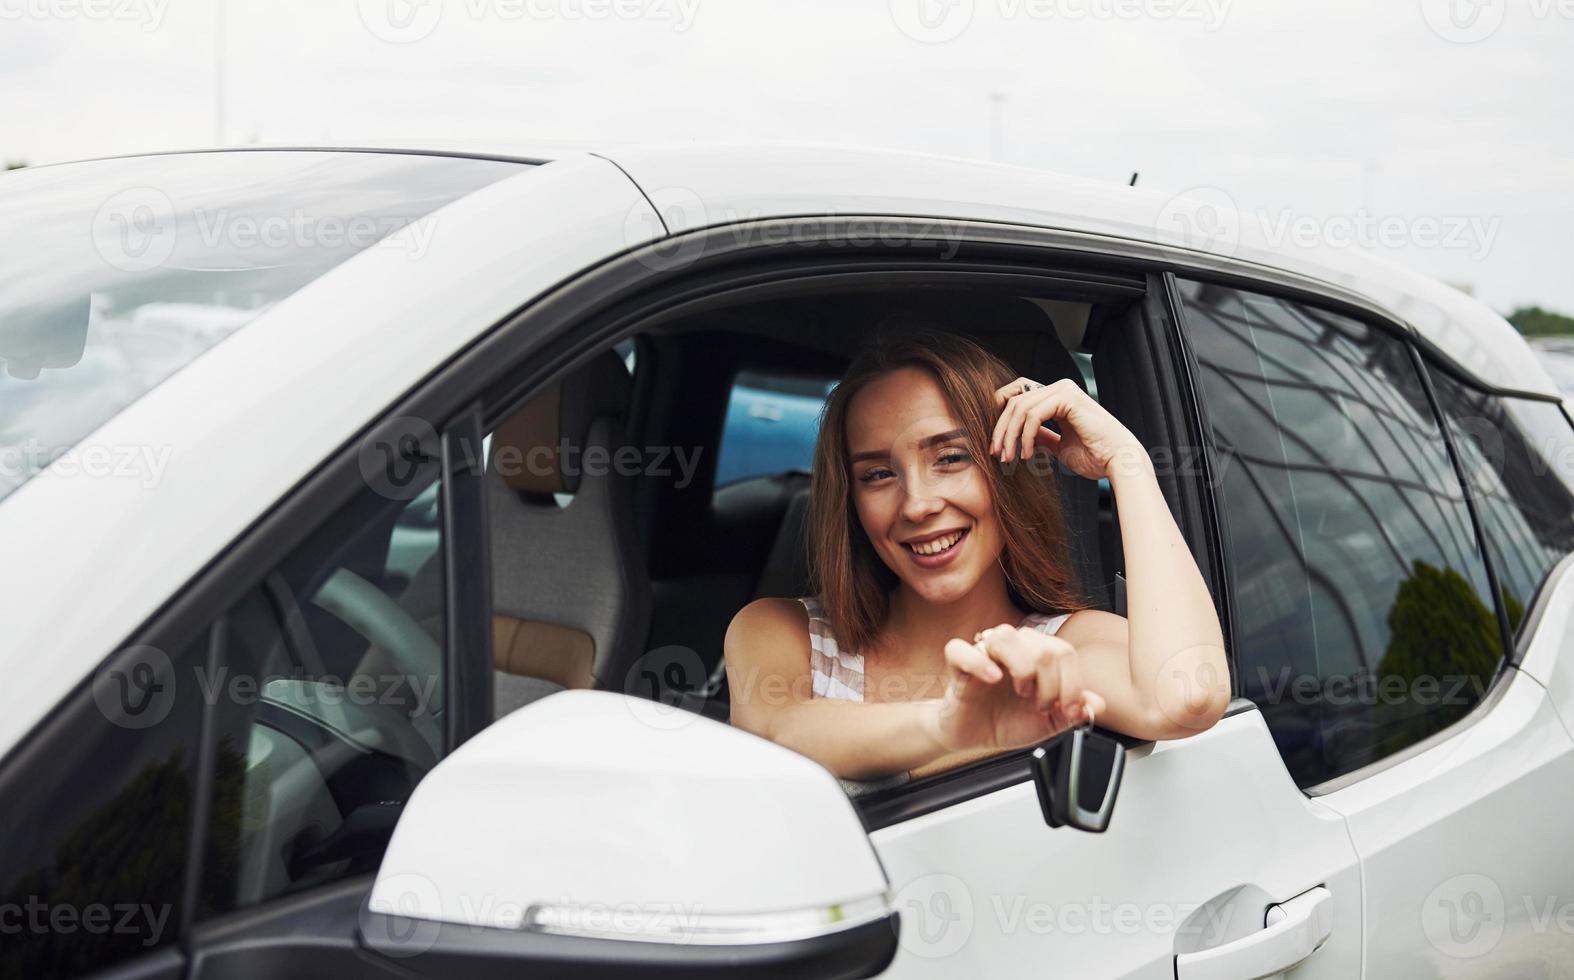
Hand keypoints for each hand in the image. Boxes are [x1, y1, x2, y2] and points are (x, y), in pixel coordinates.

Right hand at [933, 624, 1107, 753]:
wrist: (974, 737)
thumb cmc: (1008, 721)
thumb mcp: (1048, 723)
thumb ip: (1073, 712)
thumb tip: (1095, 703)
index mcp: (1036, 655)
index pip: (1064, 652)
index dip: (1072, 683)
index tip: (1068, 710)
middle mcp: (1013, 648)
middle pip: (1042, 646)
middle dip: (1050, 684)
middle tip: (1042, 707)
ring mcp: (984, 653)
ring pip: (1006, 637)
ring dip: (1022, 669)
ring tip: (1022, 692)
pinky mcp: (958, 665)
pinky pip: (960, 649)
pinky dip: (978, 662)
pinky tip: (992, 679)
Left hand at [990, 377, 1144, 480]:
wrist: (1119, 462)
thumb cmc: (1095, 457)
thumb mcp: (1059, 446)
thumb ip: (1041, 436)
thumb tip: (1020, 436)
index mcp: (1058, 398)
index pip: (1017, 397)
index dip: (1001, 418)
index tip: (996, 446)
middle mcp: (1060, 389)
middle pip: (1014, 401)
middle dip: (1001, 430)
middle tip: (996, 454)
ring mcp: (1064, 390)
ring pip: (1019, 407)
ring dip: (1009, 435)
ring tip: (1009, 458)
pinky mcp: (1067, 398)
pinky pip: (1033, 415)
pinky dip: (1026, 436)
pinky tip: (1027, 454)